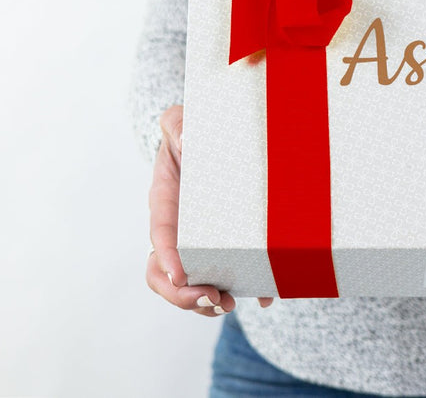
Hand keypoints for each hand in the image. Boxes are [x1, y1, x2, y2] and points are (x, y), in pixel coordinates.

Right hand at [146, 104, 273, 314]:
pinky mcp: (225, 247)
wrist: (213, 140)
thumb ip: (177, 124)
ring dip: (205, 302)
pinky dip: (245, 292)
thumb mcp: (181, 120)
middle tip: (212, 297)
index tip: (181, 274)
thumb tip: (185, 138)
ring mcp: (200, 243)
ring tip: (229, 304)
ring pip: (191, 285)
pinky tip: (265, 298)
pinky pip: (229, 277)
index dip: (166, 258)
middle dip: (182, 294)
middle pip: (165, 274)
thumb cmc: (193, 131)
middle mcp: (179, 230)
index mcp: (166, 203)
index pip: (160, 235)